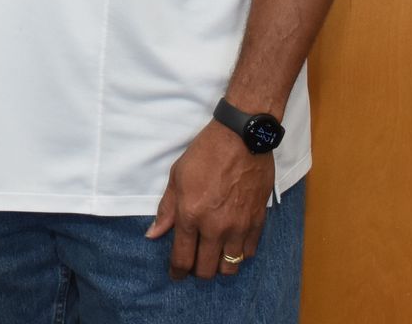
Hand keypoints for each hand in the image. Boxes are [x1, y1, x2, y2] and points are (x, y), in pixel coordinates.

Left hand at [145, 121, 273, 279]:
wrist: (241, 138)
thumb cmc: (206, 153)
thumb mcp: (177, 177)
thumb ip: (167, 210)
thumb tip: (154, 234)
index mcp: (191, 215)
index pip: (182, 258)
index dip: (177, 272)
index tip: (176, 274)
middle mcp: (215, 226)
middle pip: (207, 270)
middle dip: (198, 271)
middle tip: (195, 263)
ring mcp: (239, 226)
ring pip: (230, 267)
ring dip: (220, 266)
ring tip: (214, 256)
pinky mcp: (257, 221)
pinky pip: (248, 252)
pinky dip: (239, 253)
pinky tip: (232, 243)